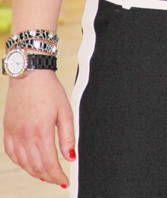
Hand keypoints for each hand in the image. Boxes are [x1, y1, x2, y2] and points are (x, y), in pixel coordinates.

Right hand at [3, 70, 75, 186]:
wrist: (30, 73)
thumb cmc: (49, 89)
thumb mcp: (65, 110)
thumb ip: (67, 136)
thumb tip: (70, 157)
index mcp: (42, 132)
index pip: (50, 163)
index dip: (58, 176)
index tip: (65, 181)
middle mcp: (25, 136)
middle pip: (36, 167)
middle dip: (48, 176)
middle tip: (57, 179)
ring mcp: (14, 133)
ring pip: (23, 163)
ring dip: (35, 172)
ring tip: (46, 174)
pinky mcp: (7, 129)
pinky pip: (11, 153)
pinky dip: (20, 162)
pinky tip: (28, 163)